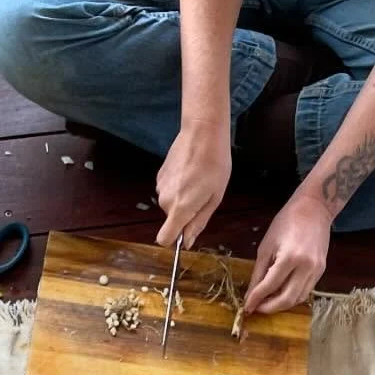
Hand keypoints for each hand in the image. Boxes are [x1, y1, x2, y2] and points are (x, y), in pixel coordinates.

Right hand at [155, 120, 230, 246]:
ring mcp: (160, 187)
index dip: (175, 240)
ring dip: (182, 200)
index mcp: (180, 208)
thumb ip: (198, 223)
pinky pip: (168, 192)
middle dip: (185, 215)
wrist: (203, 132)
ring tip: (197, 181)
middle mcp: (165, 200)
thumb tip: (187, 242)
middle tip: (202, 196)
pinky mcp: (159, 176)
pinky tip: (189, 173)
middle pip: (171, 221)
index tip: (186, 232)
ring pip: (170, 205)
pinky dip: (177, 188)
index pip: (164, 239)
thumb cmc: (215, 163)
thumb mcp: (214, 198)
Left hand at [244, 192, 331, 314]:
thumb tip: (250, 294)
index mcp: (290, 257)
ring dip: (281, 305)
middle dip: (269, 308)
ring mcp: (316, 270)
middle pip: (286, 299)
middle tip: (257, 308)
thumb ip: (259, 272)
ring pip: (298, 299)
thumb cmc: (286, 222)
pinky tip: (280, 294)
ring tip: (267, 302)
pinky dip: (292, 297)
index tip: (246, 307)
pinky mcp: (321, 271)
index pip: (270, 286)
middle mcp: (306, 267)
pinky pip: (305, 291)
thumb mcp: (266, 246)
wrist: (315, 208)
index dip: (256, 299)